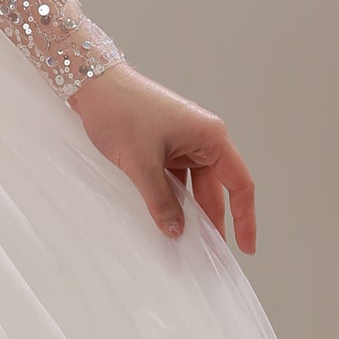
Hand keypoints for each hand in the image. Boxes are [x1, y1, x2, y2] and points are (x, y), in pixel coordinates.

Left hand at [66, 61, 256, 253]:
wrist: (92, 85)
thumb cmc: (121, 113)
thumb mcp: (142, 164)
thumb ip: (161, 201)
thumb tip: (176, 231)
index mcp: (210, 137)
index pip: (239, 183)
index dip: (246, 218)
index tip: (246, 247)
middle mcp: (201, 138)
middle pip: (215, 188)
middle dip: (213, 220)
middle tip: (209, 254)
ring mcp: (181, 141)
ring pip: (192, 185)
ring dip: (188, 210)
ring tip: (185, 242)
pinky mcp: (162, 144)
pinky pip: (174, 177)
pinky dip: (170, 197)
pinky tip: (163, 217)